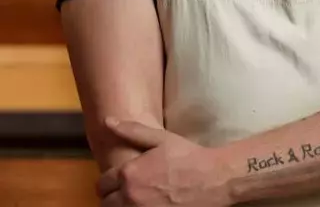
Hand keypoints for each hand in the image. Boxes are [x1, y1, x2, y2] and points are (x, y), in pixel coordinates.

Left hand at [97, 118, 231, 206]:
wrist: (216, 179)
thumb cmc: (190, 156)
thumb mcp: (162, 139)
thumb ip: (133, 131)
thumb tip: (107, 121)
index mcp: (129, 173)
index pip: (103, 183)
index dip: (110, 181)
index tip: (120, 180)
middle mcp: (130, 196)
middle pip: (106, 202)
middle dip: (114, 195)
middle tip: (129, 190)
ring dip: (122, 205)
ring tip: (137, 199)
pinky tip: (149, 204)